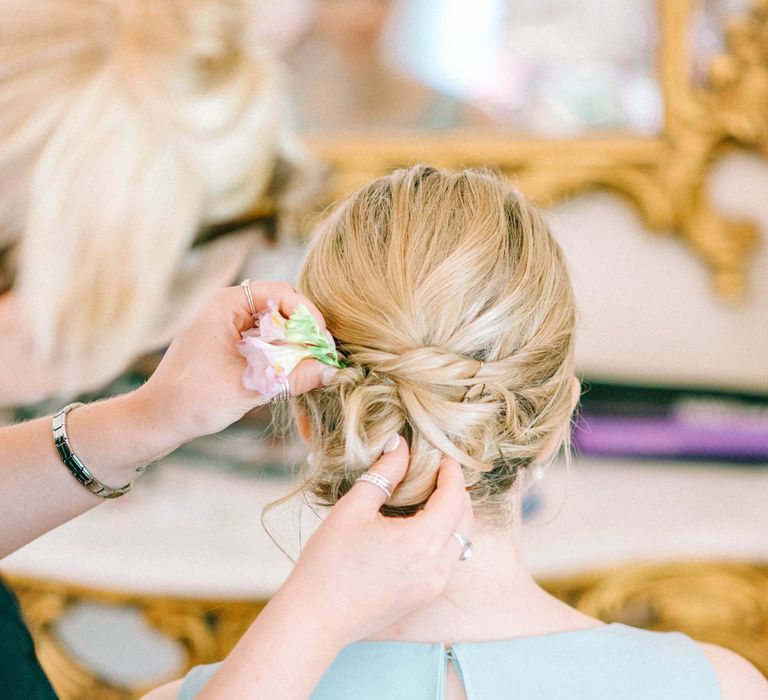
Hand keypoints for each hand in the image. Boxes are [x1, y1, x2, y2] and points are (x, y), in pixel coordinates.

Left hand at [137, 282, 335, 442]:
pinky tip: (287, 375)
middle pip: (280, 308)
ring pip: (274, 327)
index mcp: (226, 304)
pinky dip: (279, 355)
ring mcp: (226, 326)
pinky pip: (263, 341)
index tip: (321, 341)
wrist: (155, 420)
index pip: (281, 293)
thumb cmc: (193, 400)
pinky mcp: (227, 344)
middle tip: (319, 359)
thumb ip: (293, 376)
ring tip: (306, 371)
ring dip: (292, 347)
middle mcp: (226, 308)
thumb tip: (332, 371)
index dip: (307, 314)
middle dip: (303, 333)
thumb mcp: (250, 387)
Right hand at [277, 437, 472, 645]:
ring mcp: (433, 586)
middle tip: (437, 474)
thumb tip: (400, 445)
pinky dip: (443, 539)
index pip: (454, 497)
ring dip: (453, 517)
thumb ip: (384, 473)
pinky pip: (447, 561)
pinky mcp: (424, 597)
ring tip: (429, 498)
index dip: (452, 473)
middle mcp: (436, 566)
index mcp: (422, 541)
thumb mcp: (353, 509)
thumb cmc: (329, 562)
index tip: (442, 457)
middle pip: (464, 520)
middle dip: (456, 493)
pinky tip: (419, 528)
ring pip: (460, 542)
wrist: (316, 618)